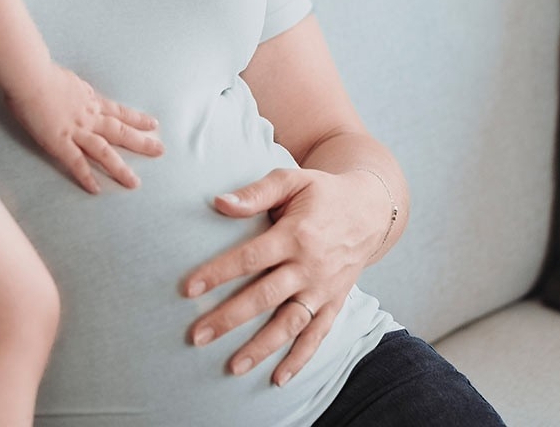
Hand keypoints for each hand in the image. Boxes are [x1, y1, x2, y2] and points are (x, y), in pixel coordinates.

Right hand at [5, 67, 162, 193]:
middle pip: (120, 132)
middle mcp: (88, 117)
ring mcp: (76, 131)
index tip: (153, 124)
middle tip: (160, 151)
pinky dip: (86, 177)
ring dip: (120, 168)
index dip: (136, 119)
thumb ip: (74, 90)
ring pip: (104, 152)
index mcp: (90, 100)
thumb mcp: (67, 79)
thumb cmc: (41, 71)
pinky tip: (96, 190)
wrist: (30, 75)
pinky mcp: (59, 142)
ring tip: (134, 183)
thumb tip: (73, 92)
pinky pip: (76, 163)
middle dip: (141, 142)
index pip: (119, 111)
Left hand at [179, 167, 393, 385]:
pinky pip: (318, 335)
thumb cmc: (322, 193)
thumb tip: (219, 203)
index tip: (189, 289)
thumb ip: (256, 192)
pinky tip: (278, 378)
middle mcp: (310, 266)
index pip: (250, 258)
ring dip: (261, 347)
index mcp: (296, 235)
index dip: (218, 273)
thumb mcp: (292, 181)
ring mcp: (324, 289)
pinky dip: (300, 359)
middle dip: (229, 318)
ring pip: (290, 323)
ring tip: (233, 366)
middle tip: (197, 335)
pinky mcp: (335, 303)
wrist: (370, 210)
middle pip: (265, 297)